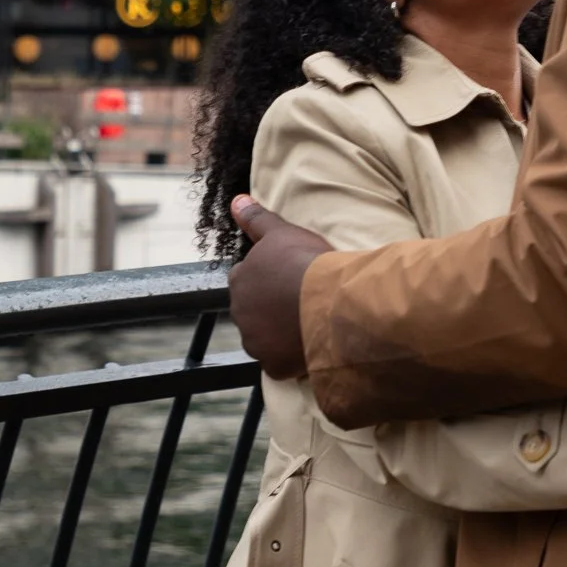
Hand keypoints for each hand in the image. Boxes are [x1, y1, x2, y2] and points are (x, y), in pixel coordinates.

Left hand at [227, 198, 333, 377]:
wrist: (330, 304)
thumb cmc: (306, 264)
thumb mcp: (282, 232)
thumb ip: (256, 219)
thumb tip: (235, 200)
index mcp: (240, 280)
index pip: (247, 278)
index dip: (269, 277)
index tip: (289, 276)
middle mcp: (240, 313)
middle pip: (254, 310)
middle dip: (271, 306)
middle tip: (300, 300)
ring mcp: (255, 342)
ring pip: (265, 337)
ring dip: (280, 332)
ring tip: (307, 322)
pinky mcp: (273, 366)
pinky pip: (280, 362)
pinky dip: (291, 356)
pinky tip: (310, 344)